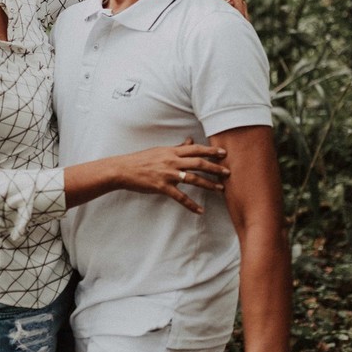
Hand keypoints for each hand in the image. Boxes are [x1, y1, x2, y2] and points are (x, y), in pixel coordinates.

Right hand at [113, 138, 228, 213]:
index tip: (223, 153)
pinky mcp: (162, 187)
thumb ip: (176, 147)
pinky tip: (200, 210)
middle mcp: (172, 161)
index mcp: (171, 151)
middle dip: (215, 167)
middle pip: (199, 163)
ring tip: (220, 189)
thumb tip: (189, 140)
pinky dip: (191, 205)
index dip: (210, 150)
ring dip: (209, 184)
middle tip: (228, 172)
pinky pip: (180, 197)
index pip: (195, 149)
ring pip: (193, 179)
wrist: (123, 169)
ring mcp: (168, 174)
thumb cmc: (141, 160)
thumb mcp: (160, 150)